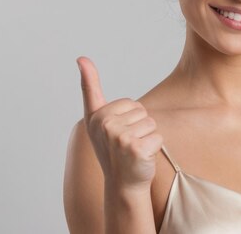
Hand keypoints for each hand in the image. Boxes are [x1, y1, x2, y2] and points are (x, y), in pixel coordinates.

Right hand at [77, 56, 162, 189]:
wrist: (121, 182)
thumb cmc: (111, 148)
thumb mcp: (96, 117)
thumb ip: (90, 87)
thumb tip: (81, 58)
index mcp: (97, 116)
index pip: (131, 104)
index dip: (130, 119)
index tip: (116, 135)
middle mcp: (106, 126)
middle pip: (143, 112)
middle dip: (140, 128)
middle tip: (127, 145)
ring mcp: (121, 138)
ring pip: (152, 124)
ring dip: (147, 138)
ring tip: (133, 151)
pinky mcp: (137, 149)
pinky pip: (158, 137)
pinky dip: (155, 148)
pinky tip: (141, 158)